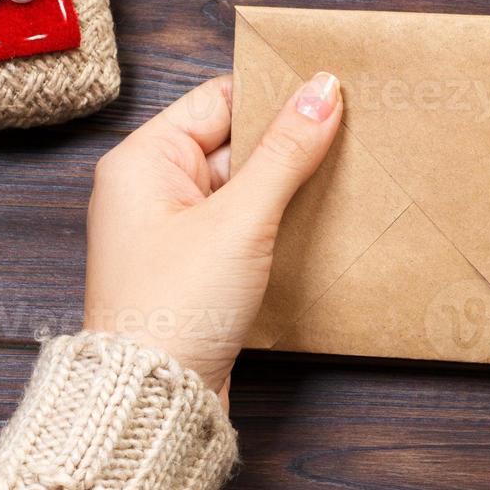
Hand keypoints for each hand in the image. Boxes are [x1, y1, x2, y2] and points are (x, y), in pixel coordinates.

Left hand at [84, 72, 341, 400]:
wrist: (153, 400)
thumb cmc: (176, 308)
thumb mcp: (240, 220)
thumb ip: (284, 152)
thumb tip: (321, 90)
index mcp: (142, 160)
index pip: (219, 99)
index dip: (274, 95)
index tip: (329, 93)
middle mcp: (150, 188)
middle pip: (234, 141)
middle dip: (287, 143)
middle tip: (347, 135)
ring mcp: (170, 229)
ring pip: (243, 185)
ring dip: (286, 185)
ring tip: (339, 178)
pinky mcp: (193, 264)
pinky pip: (241, 223)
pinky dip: (275, 220)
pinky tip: (315, 221)